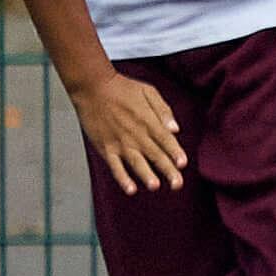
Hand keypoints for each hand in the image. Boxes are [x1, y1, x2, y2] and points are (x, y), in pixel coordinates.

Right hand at [68, 68, 189, 194]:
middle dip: (168, 171)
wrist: (92, 87)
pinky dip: (122, 178)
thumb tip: (175, 129)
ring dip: (146, 175)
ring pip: (136, 162)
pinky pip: (115, 166)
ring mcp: (120, 142)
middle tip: (177, 185)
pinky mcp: (105, 147)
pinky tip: (130, 189)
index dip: (175, 153)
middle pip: (155, 155)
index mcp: (148, 121)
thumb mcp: (149, 92)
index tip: (183, 164)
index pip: (166, 140)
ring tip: (155, 186)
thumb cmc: (122, 88)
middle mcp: (136, 134)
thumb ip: (164, 111)